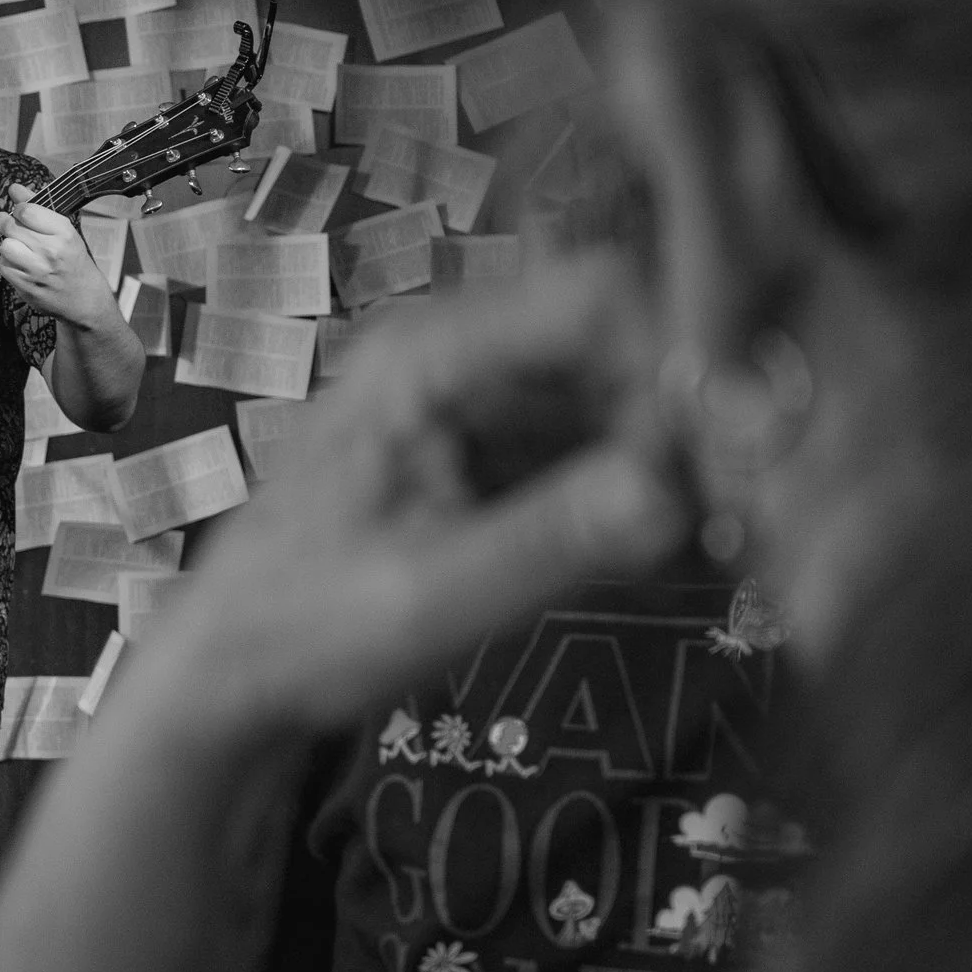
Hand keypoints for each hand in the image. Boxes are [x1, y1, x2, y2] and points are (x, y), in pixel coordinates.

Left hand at [0, 183, 116, 328]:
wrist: (84, 298)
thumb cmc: (73, 261)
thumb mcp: (63, 231)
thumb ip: (37, 207)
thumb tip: (14, 188)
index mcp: (63, 232)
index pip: (25, 210)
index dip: (17, 209)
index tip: (19, 212)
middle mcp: (51, 250)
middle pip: (11, 227)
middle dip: (4, 222)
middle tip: (6, 223)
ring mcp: (38, 270)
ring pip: (5, 246)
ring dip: (8, 245)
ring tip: (18, 248)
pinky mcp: (26, 287)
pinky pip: (3, 266)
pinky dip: (7, 263)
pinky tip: (20, 264)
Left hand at [147, 256, 689, 731]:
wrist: (230, 675)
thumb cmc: (300, 631)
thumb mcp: (426, 597)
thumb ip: (548, 542)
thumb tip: (670, 494)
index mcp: (427, 358)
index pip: (595, 295)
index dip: (678, 357)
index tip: (733, 451)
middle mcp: (455, 356)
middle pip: (620, 344)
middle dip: (686, 422)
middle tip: (740, 519)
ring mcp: (473, 402)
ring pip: (620, 400)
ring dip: (673, 465)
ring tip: (716, 545)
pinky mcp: (490, 453)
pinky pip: (593, 450)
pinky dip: (636, 497)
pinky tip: (667, 557)